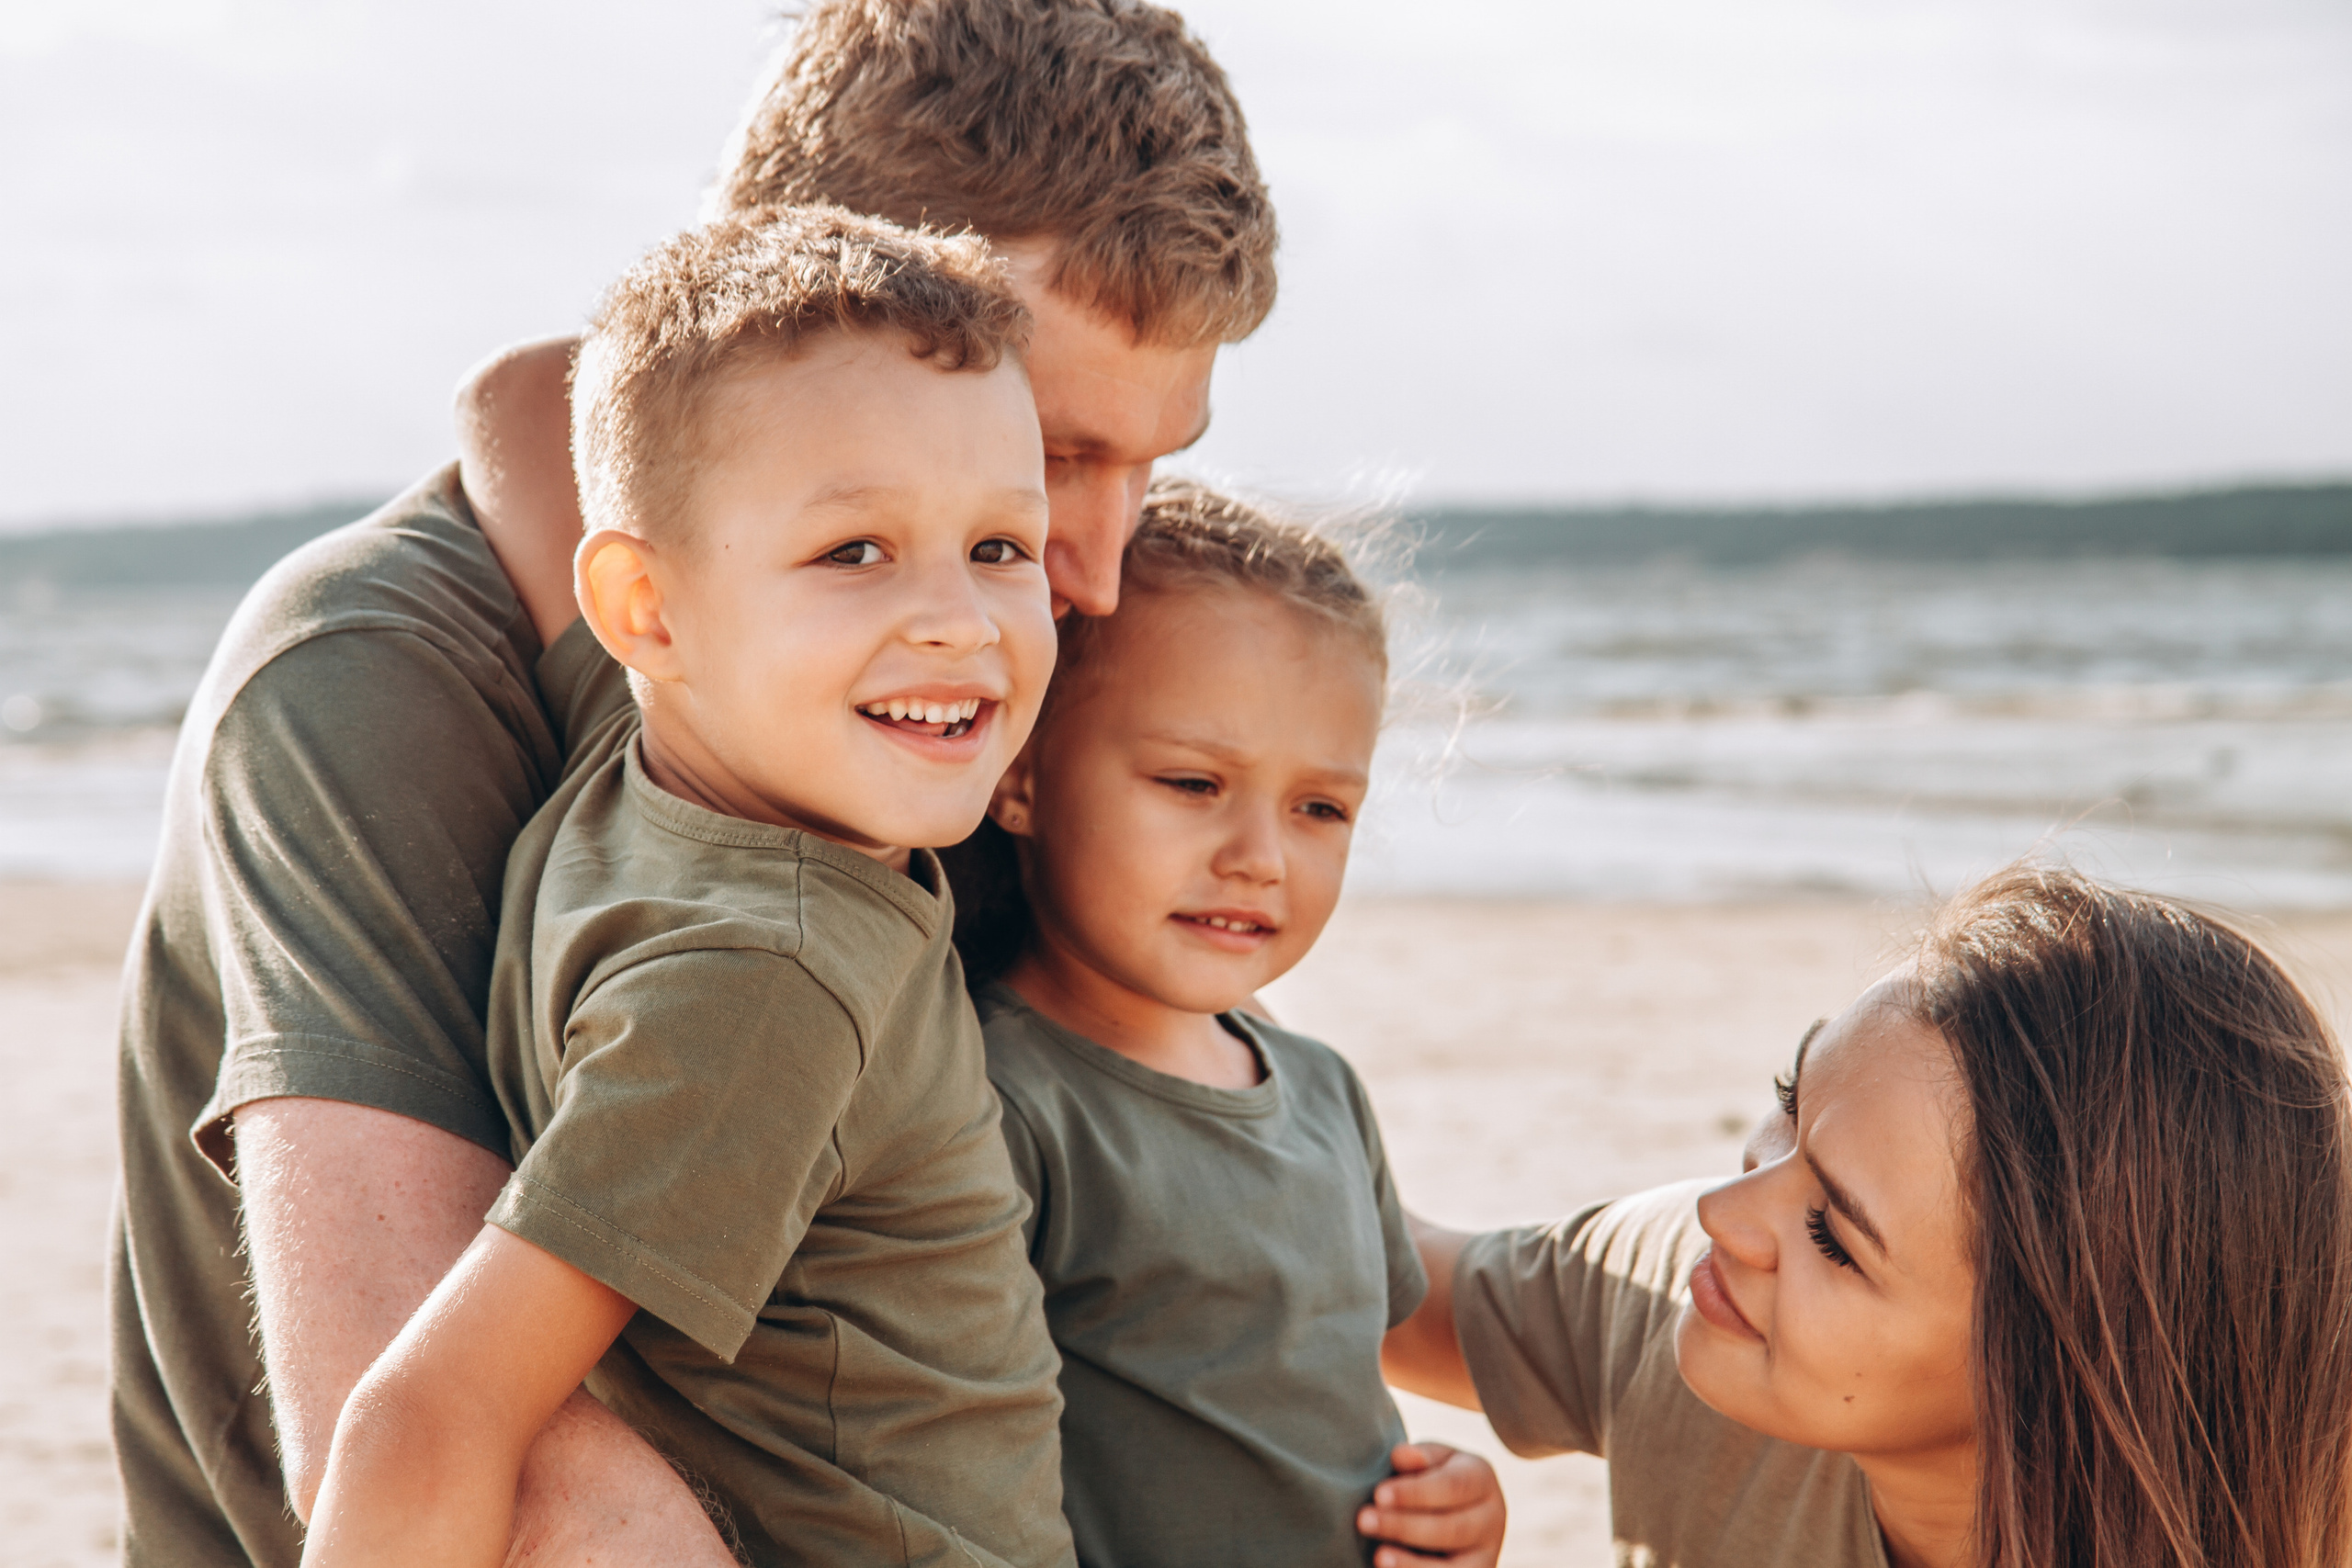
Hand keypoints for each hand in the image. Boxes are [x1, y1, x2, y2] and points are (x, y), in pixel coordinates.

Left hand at [1356, 1441, 1506, 1566]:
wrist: (1456, 1509)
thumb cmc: (1434, 1478)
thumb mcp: (1432, 1460)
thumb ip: (1419, 1457)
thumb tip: (1400, 1455)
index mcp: (1482, 1478)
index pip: (1452, 1486)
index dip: (1415, 1492)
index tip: (1378, 1494)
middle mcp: (1493, 1519)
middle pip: (1452, 1528)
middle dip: (1405, 1526)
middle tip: (1363, 1520)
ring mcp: (1488, 1554)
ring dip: (1413, 1565)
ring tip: (1378, 1557)